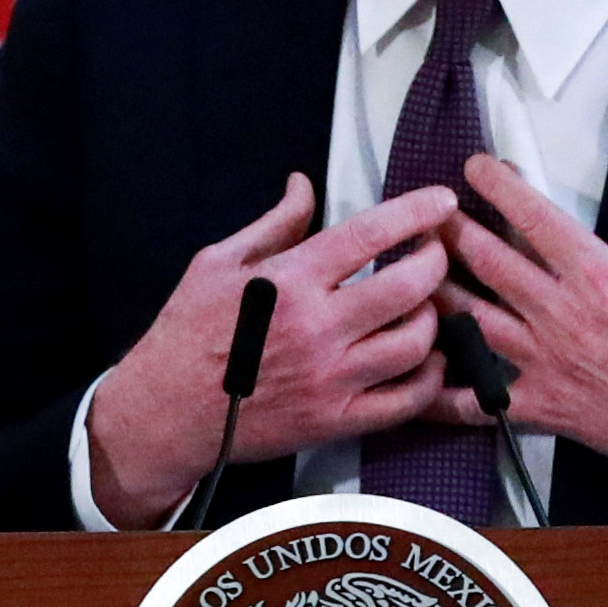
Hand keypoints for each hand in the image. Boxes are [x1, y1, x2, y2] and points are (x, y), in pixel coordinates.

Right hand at [87, 175, 458, 527]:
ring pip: (415, 344)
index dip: (416, 212)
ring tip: (425, 305)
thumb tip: (303, 186)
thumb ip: (273, 224)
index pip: (369, 235)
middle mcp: (317, 328)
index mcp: (288, 281)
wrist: (165, 412)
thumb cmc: (185, 334)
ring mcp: (330, 378)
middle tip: (435, 253)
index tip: (441, 202)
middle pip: (407, 288)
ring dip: (433, 318)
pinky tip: (427, 361)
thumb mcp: (217, 262)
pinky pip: (404, 401)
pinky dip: (429, 379)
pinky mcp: (335, 420)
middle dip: (435, 261)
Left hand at [442, 153, 607, 520]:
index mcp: (597, 275)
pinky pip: (474, 398)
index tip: (474, 168)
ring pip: (467, 317)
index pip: (533, 217)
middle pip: (484, 260)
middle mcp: (557, 311)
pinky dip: (440, 389)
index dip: (497, 186)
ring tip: (406, 277)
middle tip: (423, 214)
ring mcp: (540, 358)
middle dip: (447, 231)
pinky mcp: (535, 404)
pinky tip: (413, 376)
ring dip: (433, 295)